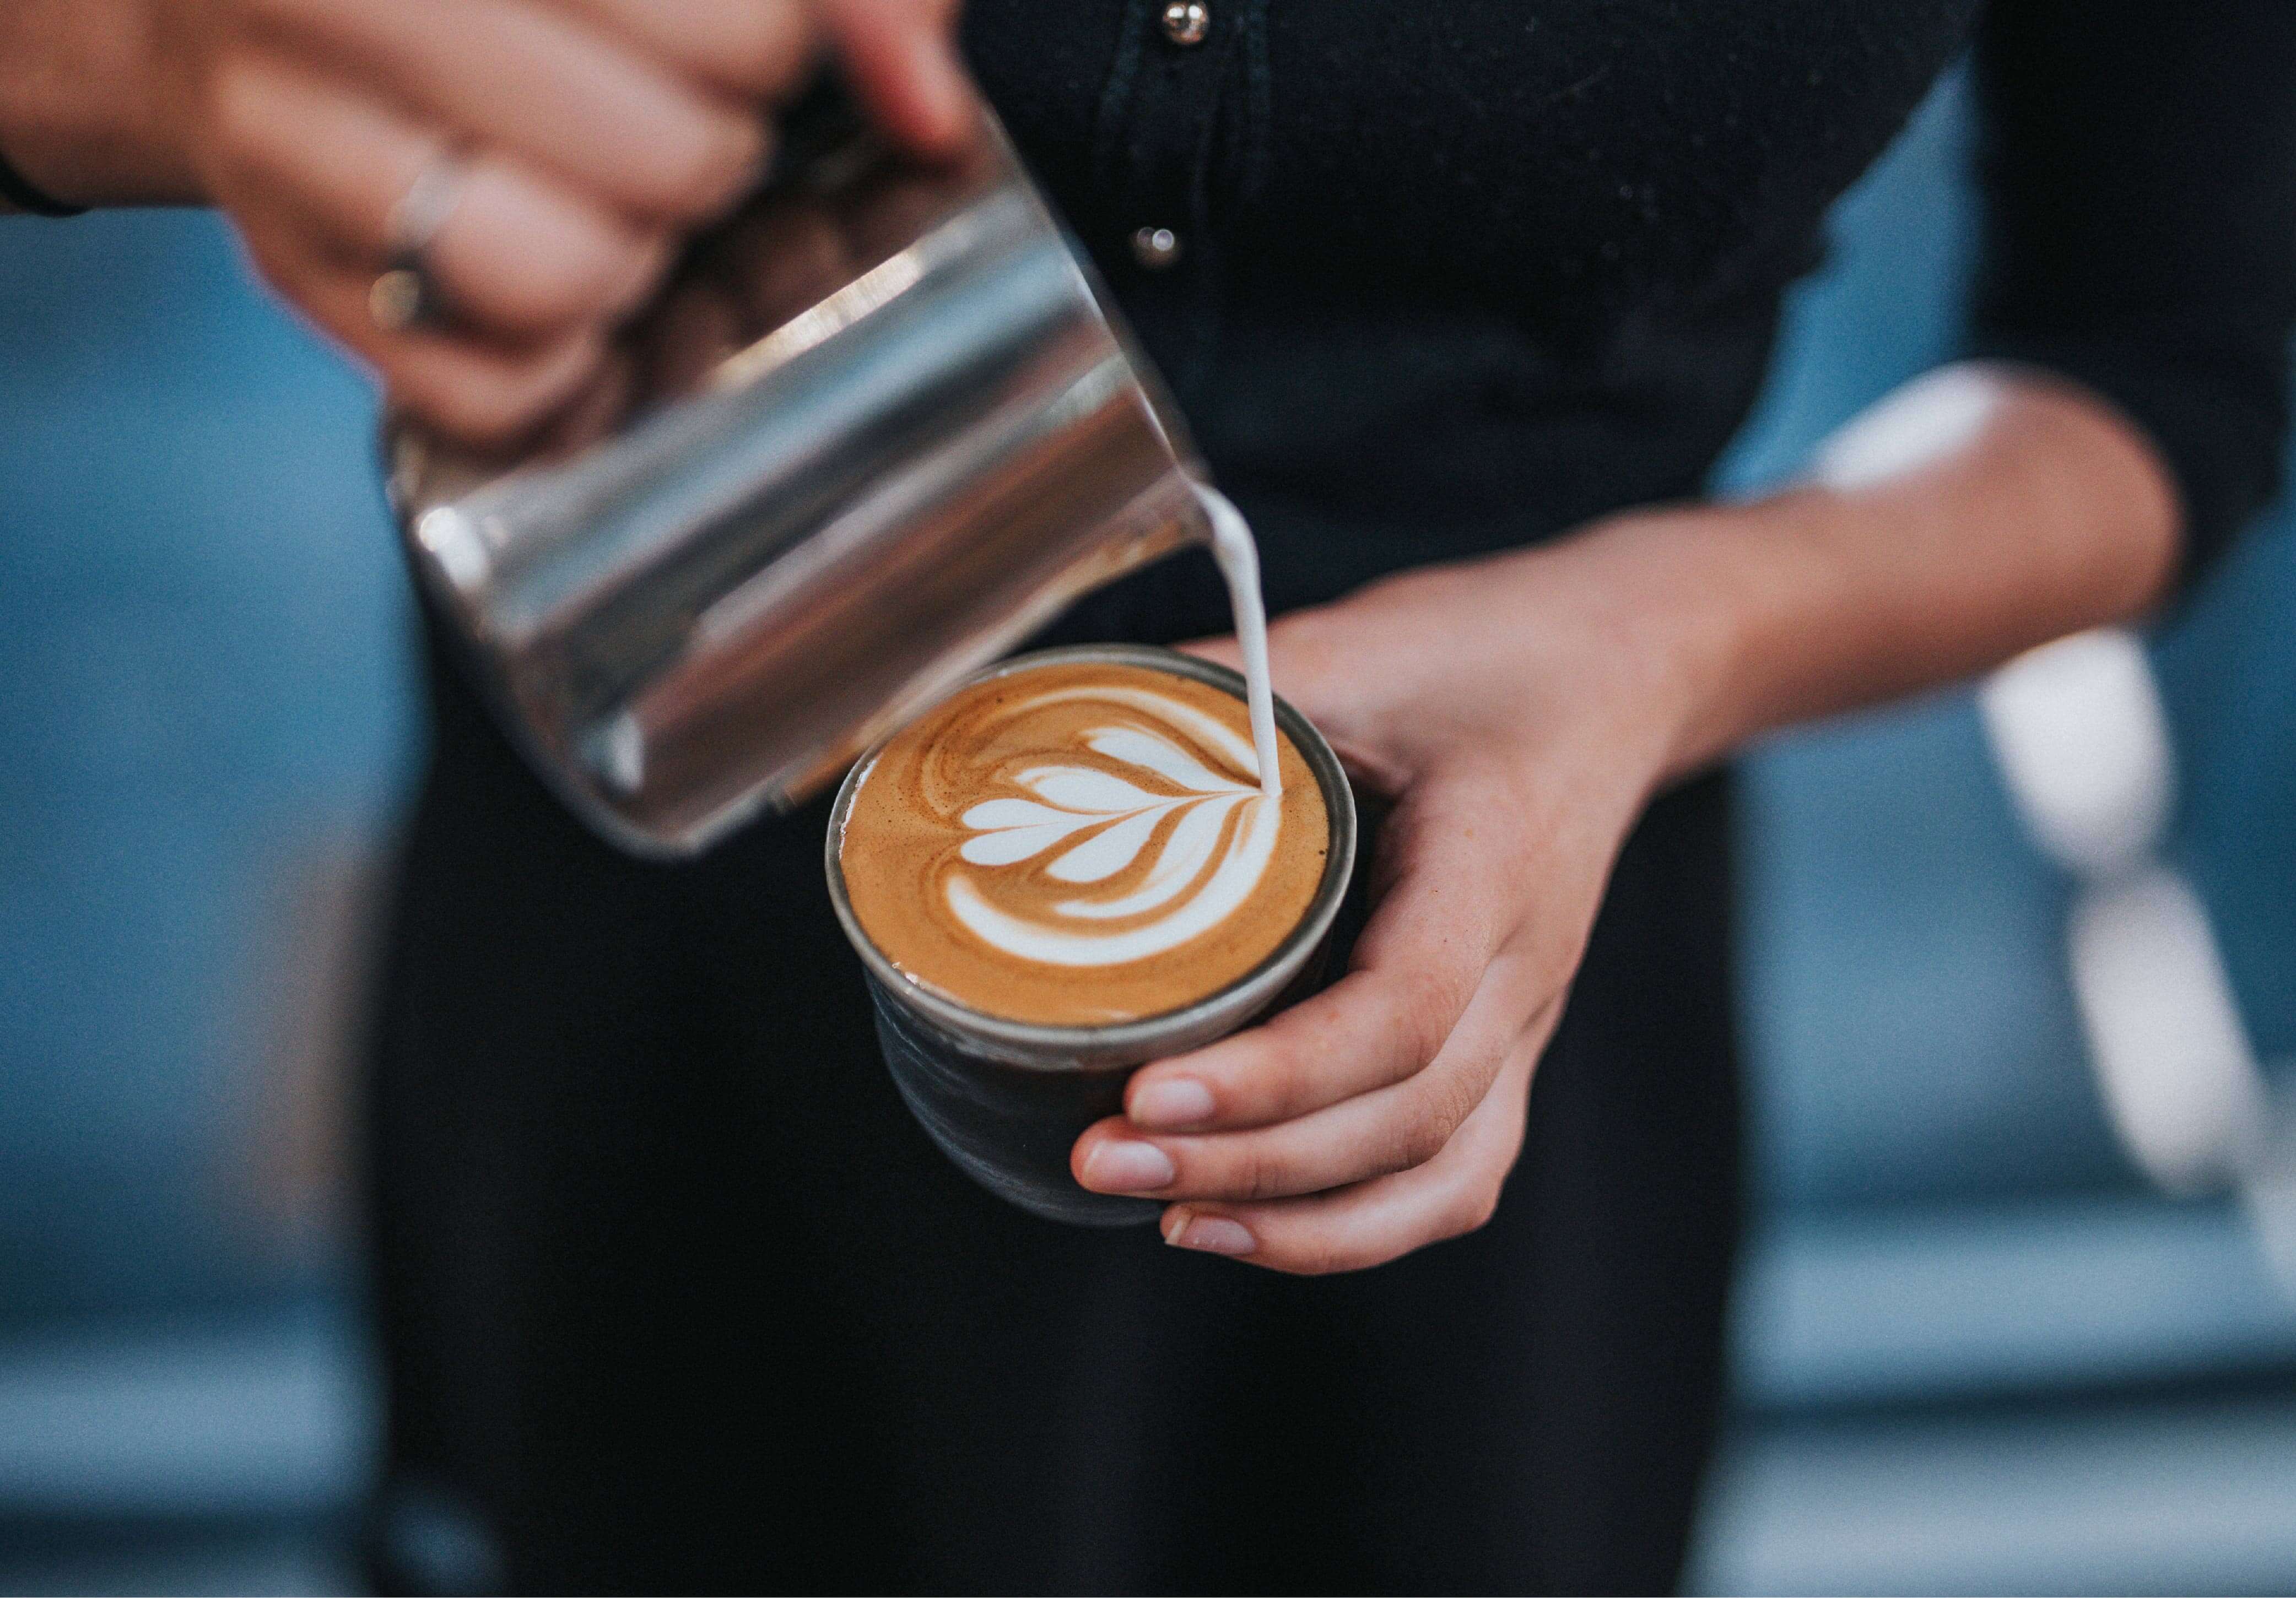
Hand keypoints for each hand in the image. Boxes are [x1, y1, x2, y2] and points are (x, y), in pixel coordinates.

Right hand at [133, 0, 966, 439]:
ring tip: (613, 204)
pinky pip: (491, 395)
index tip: (737, 37)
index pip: (733, 34)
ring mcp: (278, 141)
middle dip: (708, 155)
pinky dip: (559, 373)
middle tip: (679, 124)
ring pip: (557, 282)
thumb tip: (927, 108)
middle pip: (661, 161)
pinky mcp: (289, 274)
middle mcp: (321, 0)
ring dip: (628, 265)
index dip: (767, 48)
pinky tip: (561, 288)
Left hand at [1068, 514, 1716, 1272]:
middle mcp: (1528, 965)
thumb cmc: (1480, 654)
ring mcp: (1528, 1020)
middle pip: (1408, 1116)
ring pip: (1443, 1174)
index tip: (1146, 1090)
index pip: (1401, 1009)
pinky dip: (1357, 1224)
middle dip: (1249, 1161)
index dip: (1275, 1072)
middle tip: (1104, 1158)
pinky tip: (1245, 1223)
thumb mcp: (1351, 642)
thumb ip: (1215, 688)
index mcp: (1495, 863)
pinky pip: (1455, 1175)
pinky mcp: (1507, 1047)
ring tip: (1165, 1216)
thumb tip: (1049, 730)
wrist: (1612, 674)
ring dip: (1301, 1221)